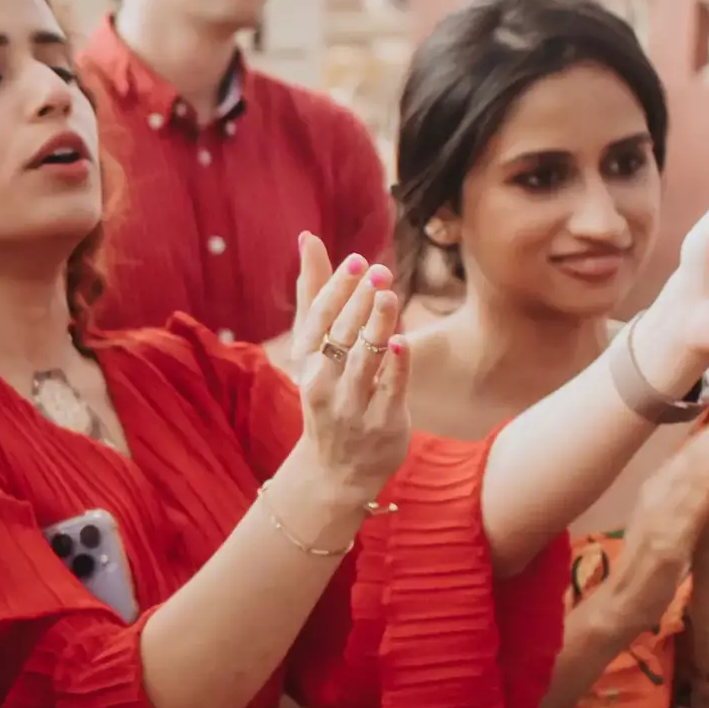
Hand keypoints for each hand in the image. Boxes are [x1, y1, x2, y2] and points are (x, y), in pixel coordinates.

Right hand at [285, 237, 410, 500]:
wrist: (337, 469)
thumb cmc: (328, 394)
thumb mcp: (315, 349)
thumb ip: (314, 293)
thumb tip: (308, 237)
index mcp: (307, 362)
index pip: (319, 320)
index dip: (336, 290)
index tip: (356, 261)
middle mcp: (325, 383)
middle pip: (341, 336)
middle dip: (358, 302)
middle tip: (377, 270)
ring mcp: (352, 406)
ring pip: (364, 360)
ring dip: (376, 327)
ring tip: (388, 294)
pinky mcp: (383, 424)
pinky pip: (389, 391)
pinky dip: (394, 367)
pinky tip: (402, 342)